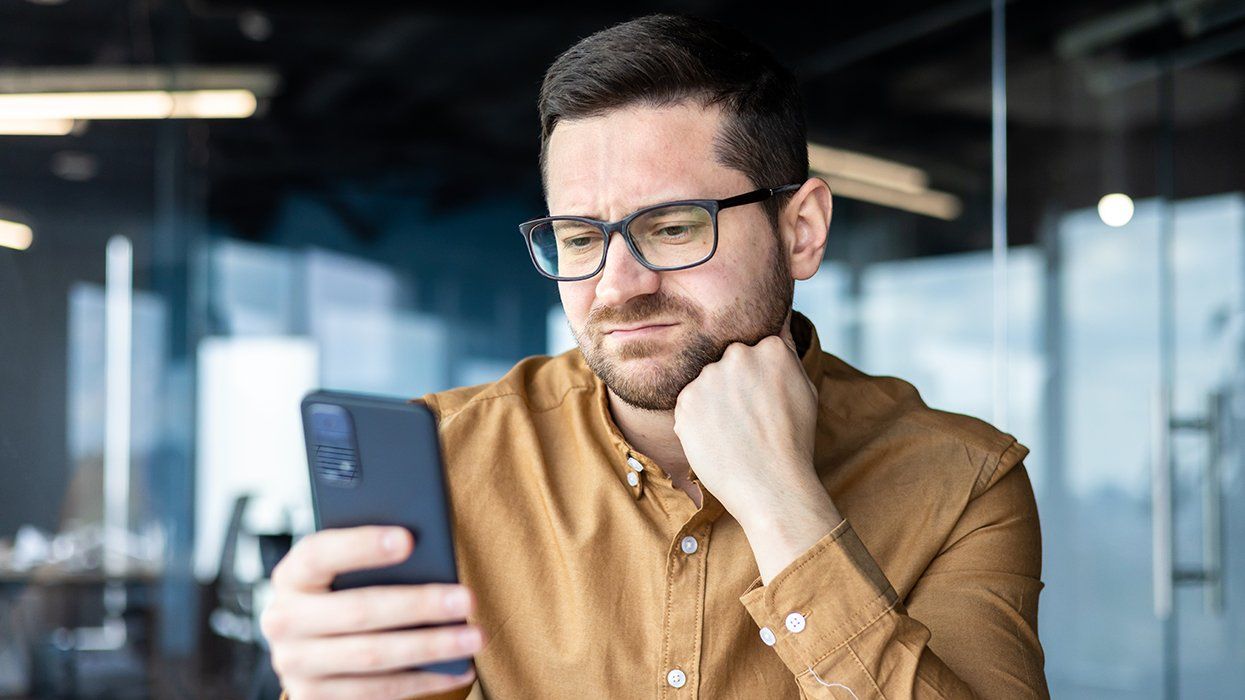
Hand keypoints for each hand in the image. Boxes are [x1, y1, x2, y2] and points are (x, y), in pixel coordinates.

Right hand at [262, 526, 482, 699]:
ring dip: (430, 647)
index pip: (320, 554)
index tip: (408, 539)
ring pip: (373, 656)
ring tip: (473, 637)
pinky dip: (423, 679)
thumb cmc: (343, 588)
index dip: (362, 546)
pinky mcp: (314, 697)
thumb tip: (428, 549)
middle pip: (358, 611)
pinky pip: (377, 691)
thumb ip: (371, 557)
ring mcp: (295, 664)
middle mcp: (283, 620)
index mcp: (291, 575)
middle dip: (418, 605)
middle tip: (467, 599)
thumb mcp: (344, 568)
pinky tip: (458, 668)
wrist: (309, 642)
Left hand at [673, 329, 840, 581]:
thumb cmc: (793, 443)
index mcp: (770, 348)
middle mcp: (737, 355)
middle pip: (727, 362)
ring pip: (706, 382)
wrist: (771, 487)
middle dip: (733, 386)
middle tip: (747, 419)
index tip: (763, 402)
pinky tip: (717, 439)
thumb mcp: (805, 390)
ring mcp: (709, 376)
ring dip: (714, 402)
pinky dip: (698, 419)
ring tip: (733, 433)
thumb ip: (785, 355)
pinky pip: (688, 402)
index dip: (758, 379)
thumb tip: (776, 323)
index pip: (754, 349)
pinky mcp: (685, 399)